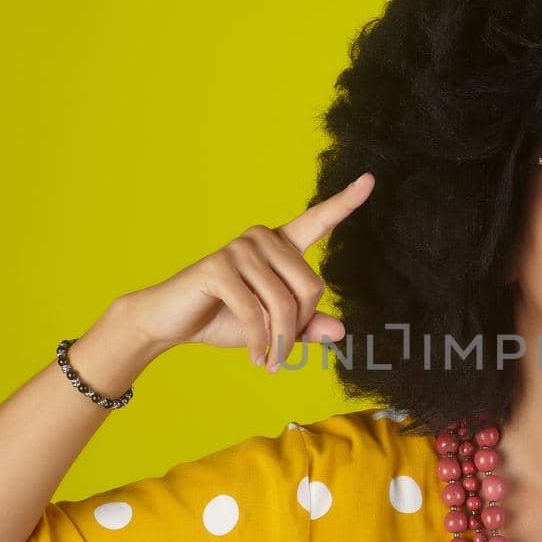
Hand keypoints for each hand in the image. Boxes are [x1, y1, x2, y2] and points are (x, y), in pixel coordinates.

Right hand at [120, 172, 374, 370]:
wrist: (171, 323)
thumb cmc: (225, 318)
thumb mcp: (274, 327)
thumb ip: (306, 326)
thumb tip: (340, 330)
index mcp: (280, 244)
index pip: (318, 220)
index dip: (345, 202)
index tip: (371, 180)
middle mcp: (263, 238)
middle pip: (311, 287)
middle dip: (300, 328)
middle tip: (283, 354)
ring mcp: (239, 249)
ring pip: (285, 304)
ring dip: (280, 342)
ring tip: (270, 361)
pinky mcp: (218, 267)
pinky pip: (255, 312)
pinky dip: (259, 342)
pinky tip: (256, 357)